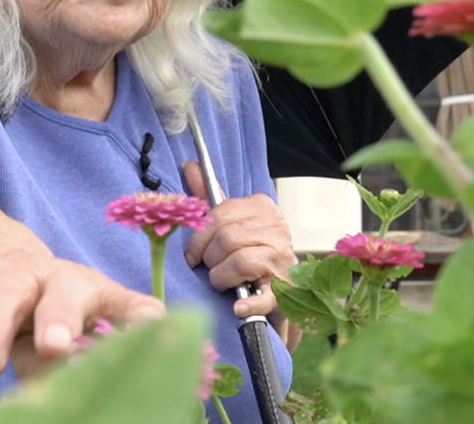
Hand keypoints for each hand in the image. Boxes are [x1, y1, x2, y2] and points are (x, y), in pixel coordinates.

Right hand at [0, 231, 164, 379]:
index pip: (125, 305)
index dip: (139, 321)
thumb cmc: (42, 313)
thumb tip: (108, 399)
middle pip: (63, 293)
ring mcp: (5, 276)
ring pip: (3, 296)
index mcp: (92, 293)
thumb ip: (82, 365)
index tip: (153, 335)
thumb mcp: (67, 336)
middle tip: (56, 350)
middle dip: (59, 320)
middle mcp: (53, 279)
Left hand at [180, 162, 298, 344]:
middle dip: (209, 258)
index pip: (221, 214)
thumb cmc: (250, 249)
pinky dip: (248, 304)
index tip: (193, 253)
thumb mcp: (232, 219)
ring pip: (240, 261)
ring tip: (221, 282)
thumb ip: (210, 195)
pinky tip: (237, 307)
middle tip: (208, 268)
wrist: (281, 284)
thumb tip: (188, 166)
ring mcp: (282, 260)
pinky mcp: (284, 290)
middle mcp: (276, 230)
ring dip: (221, 277)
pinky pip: (263, 296)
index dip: (199, 237)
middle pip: (227, 238)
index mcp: (261, 208)